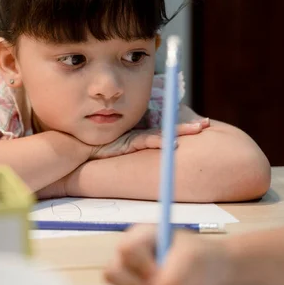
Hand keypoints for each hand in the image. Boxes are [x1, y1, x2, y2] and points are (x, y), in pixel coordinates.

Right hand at [89, 118, 209, 159]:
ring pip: (162, 132)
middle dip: (188, 126)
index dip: (182, 127)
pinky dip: (160, 141)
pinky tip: (172, 143)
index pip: (166, 130)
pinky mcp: (127, 142)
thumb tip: (157, 160)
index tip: (201, 125)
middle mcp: (139, 135)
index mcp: (140, 137)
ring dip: (180, 130)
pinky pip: (146, 141)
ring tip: (198, 129)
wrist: (77, 150)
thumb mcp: (118, 153)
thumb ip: (132, 152)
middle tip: (206, 124)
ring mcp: (134, 137)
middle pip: (168, 128)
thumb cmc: (95, 153)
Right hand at [104, 225, 231, 284]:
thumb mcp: (191, 262)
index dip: (141, 266)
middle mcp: (131, 259)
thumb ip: (172, 282)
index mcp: (140, 237)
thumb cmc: (203, 258)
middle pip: (114, 274)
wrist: (217, 277)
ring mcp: (134, 283)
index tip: (160, 274)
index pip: (125, 250)